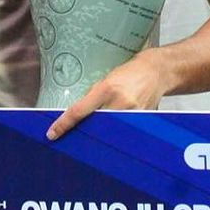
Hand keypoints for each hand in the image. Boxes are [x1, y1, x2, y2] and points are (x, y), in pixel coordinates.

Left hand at [46, 50, 164, 140]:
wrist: (156, 72)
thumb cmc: (129, 73)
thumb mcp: (106, 80)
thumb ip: (93, 97)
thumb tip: (78, 115)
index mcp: (106, 89)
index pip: (79, 111)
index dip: (64, 124)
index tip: (52, 134)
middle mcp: (119, 102)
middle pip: (93, 126)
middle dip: (85, 131)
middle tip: (75, 137)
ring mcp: (132, 113)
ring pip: (108, 131)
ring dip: (102, 132)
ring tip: (103, 129)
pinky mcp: (142, 120)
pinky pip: (123, 131)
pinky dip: (117, 131)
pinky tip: (117, 129)